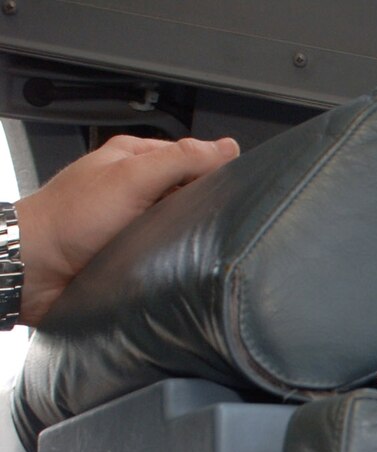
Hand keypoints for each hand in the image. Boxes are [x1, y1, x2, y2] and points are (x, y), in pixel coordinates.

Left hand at [14, 133, 239, 325]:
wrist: (35, 269)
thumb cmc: (68, 220)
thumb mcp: (130, 177)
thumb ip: (179, 159)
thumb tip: (227, 148)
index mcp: (135, 159)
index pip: (192, 157)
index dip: (216, 172)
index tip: (234, 189)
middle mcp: (136, 188)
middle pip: (190, 193)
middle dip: (206, 208)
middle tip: (217, 223)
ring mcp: (136, 221)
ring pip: (183, 226)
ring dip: (193, 237)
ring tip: (201, 247)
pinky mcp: (135, 252)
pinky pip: (170, 252)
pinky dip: (179, 258)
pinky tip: (183, 264)